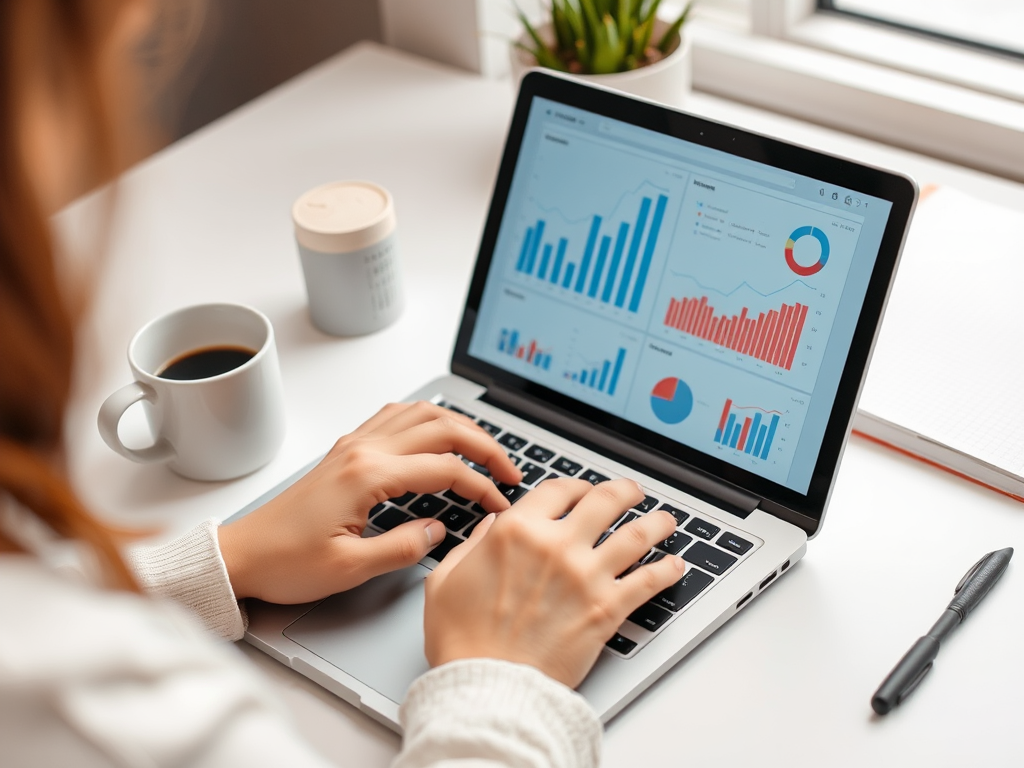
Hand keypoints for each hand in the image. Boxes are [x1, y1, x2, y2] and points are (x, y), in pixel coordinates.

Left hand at [218, 401, 522, 603]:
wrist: (243, 555)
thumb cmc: (287, 563)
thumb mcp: (349, 569)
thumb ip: (402, 547)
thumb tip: (439, 530)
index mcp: (367, 475)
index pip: (444, 469)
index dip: (481, 486)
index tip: (499, 506)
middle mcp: (362, 450)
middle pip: (440, 427)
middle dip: (483, 445)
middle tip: (509, 469)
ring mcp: (352, 445)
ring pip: (419, 413)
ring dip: (458, 426)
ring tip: (484, 448)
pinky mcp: (345, 451)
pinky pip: (393, 417)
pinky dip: (425, 418)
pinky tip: (436, 432)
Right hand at [423, 478, 684, 687]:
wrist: (487, 686)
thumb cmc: (463, 641)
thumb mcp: (446, 579)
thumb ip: (472, 544)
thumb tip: (489, 526)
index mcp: (516, 531)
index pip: (558, 490)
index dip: (575, 486)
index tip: (581, 492)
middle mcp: (556, 545)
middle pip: (606, 500)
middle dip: (624, 492)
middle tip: (632, 492)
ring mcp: (585, 575)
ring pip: (636, 535)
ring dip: (655, 523)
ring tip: (664, 520)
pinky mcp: (606, 608)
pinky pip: (648, 581)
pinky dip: (667, 570)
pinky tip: (675, 565)